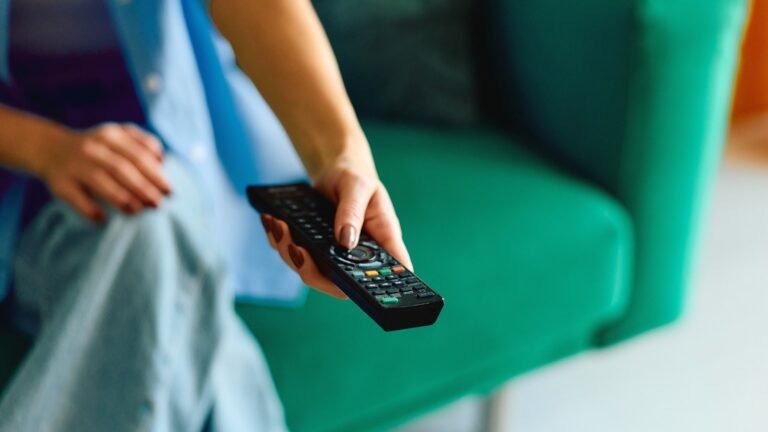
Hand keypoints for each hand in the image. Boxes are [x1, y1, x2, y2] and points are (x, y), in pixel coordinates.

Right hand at [39, 123, 171, 221]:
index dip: (156, 174)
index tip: (169, 190)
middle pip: (121, 169)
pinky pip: (76, 198)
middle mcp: (92, 148)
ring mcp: (74, 165)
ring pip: (100, 182)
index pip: (138, 155)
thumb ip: (143, 144)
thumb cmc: (99, 148)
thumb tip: (163, 162)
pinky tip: (102, 219)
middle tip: (157, 204)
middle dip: (143, 188)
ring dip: (122, 199)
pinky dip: (90, 209)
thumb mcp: (119, 136)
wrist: (51, 149)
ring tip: (138, 211)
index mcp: (110, 135)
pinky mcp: (60, 183)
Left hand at [260, 154, 412, 298]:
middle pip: (341, 284)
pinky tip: (273, 223)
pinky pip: (297, 257)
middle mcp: (360, 255)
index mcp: (383, 241)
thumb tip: (346, 241)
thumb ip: (352, 213)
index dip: (375, 289)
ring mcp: (337, 256)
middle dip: (312, 272)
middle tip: (296, 249)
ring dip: (290, 255)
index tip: (349, 282)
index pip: (390, 275)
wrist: (335, 168)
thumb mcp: (357, 186)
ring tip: (278, 227)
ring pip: (314, 273)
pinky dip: (281, 242)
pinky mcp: (317, 250)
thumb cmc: (355, 175)